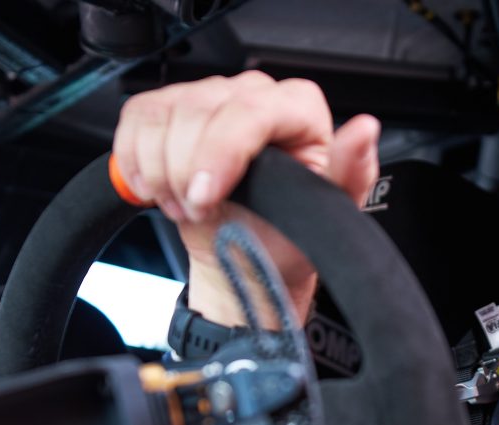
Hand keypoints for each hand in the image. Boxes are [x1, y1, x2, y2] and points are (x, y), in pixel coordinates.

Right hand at [111, 71, 380, 326]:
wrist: (247, 257)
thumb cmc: (289, 235)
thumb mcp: (329, 215)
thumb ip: (352, 170)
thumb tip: (363, 130)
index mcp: (298, 108)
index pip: (249, 111)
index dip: (219, 153)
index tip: (207, 196)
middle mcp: (253, 94)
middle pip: (197, 111)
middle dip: (186, 173)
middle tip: (202, 210)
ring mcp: (208, 97)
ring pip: (160, 116)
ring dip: (161, 173)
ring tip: (188, 203)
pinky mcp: (168, 109)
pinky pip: (135, 121)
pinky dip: (135, 162)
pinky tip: (159, 188)